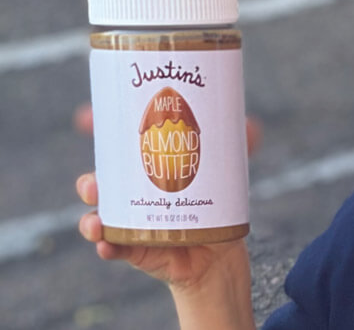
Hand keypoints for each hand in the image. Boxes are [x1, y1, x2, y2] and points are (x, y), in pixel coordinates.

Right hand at [73, 104, 261, 287]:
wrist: (221, 249)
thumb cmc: (216, 204)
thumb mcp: (226, 172)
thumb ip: (238, 148)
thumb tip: (251, 126)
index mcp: (146, 170)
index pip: (115, 148)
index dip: (97, 131)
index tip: (86, 118)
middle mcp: (132, 195)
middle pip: (100, 185)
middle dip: (90, 182)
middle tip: (95, 183)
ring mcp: (131, 223)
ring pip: (101, 217)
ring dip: (91, 216)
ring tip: (96, 216)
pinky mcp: (136, 250)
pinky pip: (114, 249)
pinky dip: (106, 246)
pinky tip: (105, 245)